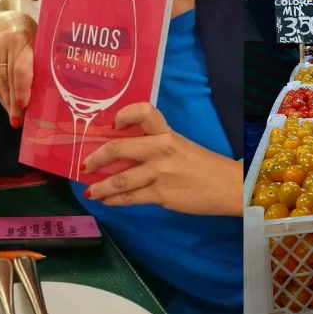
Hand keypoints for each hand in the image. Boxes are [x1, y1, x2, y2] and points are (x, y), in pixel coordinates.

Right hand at [0, 11, 36, 127]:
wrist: (5, 18)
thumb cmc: (30, 31)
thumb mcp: (40, 40)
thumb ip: (42, 59)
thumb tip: (52, 88)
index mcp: (23, 39)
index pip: (20, 70)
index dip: (21, 90)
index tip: (23, 107)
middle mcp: (5, 45)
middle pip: (8, 78)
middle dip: (13, 102)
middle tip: (18, 121)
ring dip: (6, 101)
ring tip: (13, 117)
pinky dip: (0, 93)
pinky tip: (6, 104)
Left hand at [82, 103, 243, 216]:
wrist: (228, 187)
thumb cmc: (204, 166)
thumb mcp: (180, 146)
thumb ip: (155, 146)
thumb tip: (123, 153)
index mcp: (167, 133)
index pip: (144, 112)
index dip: (124, 115)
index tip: (112, 124)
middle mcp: (161, 149)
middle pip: (119, 148)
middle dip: (96, 158)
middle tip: (85, 164)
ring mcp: (160, 173)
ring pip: (120, 179)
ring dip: (101, 186)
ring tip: (90, 190)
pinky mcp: (162, 195)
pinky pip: (131, 198)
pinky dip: (115, 200)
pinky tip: (107, 201)